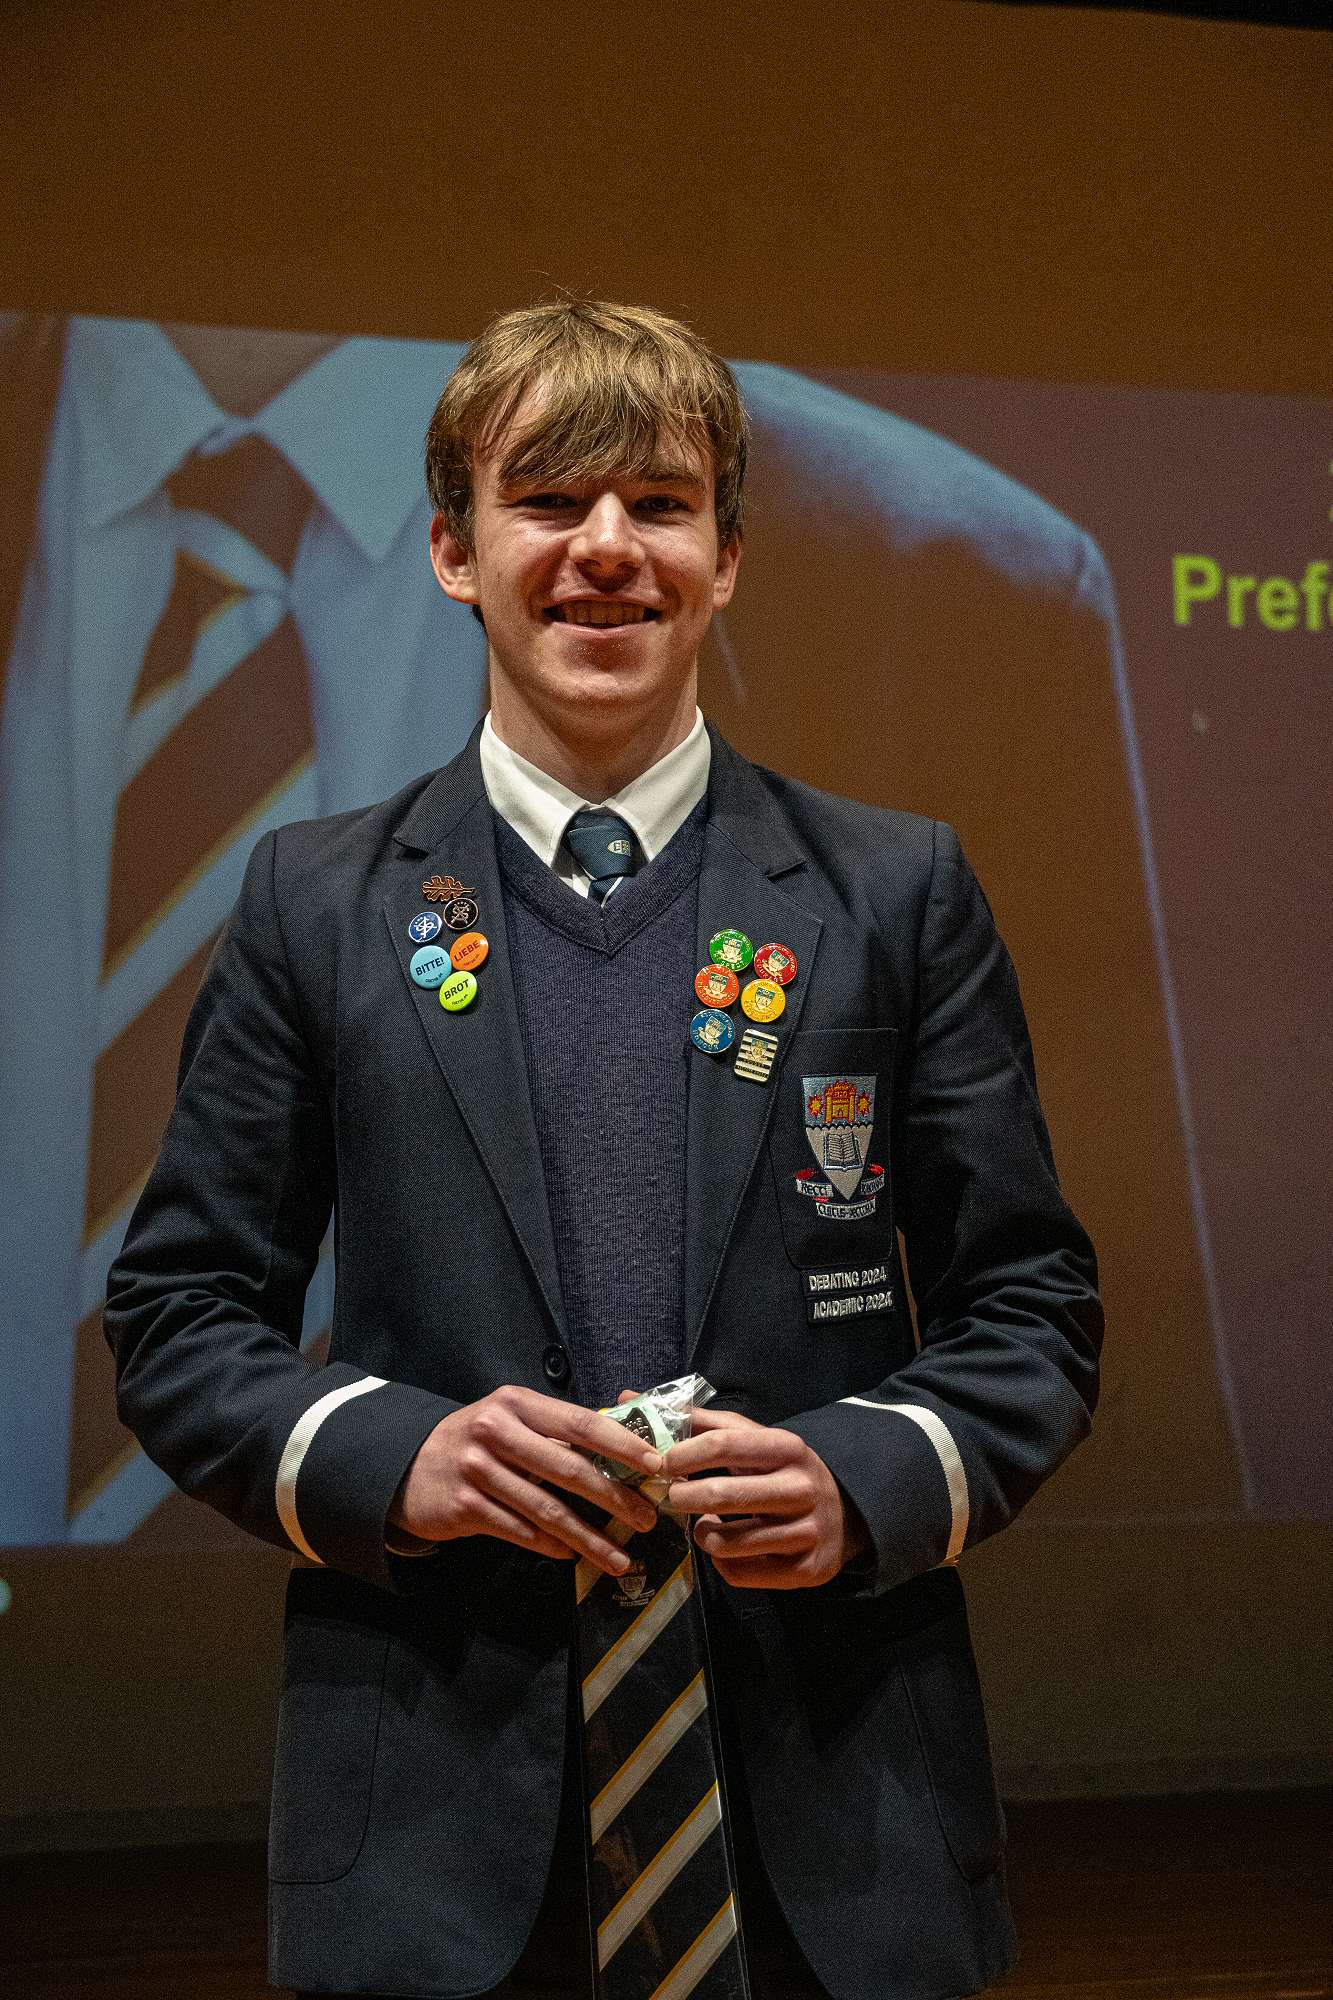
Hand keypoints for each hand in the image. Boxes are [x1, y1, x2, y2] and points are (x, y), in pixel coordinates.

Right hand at [388, 1386, 661, 1574]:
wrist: (408, 1466)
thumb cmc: (476, 1441)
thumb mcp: (510, 1420)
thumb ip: (555, 1429)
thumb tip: (623, 1444)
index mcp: (517, 1403)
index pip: (581, 1422)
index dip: (622, 1445)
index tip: (656, 1465)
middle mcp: (497, 1431)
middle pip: (569, 1469)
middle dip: (615, 1497)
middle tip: (646, 1518)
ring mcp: (478, 1470)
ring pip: (548, 1509)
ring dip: (589, 1537)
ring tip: (618, 1556)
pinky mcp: (464, 1506)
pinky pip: (521, 1531)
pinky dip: (551, 1546)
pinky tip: (573, 1555)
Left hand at [664, 1407, 868, 1589]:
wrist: (844, 1514)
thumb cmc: (786, 1472)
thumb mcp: (761, 1441)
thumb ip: (712, 1425)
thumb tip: (653, 1404)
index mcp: (788, 1448)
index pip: (723, 1444)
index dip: (684, 1453)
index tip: (663, 1462)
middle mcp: (800, 1489)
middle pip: (719, 1495)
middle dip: (681, 1496)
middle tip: (673, 1496)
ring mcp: (805, 1532)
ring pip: (725, 1543)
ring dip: (702, 1533)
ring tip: (705, 1523)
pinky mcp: (804, 1569)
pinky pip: (739, 1572)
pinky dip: (721, 1561)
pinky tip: (728, 1547)